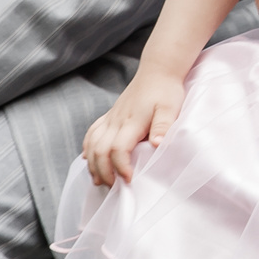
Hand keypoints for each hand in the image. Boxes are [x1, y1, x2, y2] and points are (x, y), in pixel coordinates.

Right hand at [83, 66, 188, 185]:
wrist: (158, 71)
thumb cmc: (166, 90)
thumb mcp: (171, 108)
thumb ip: (163, 126)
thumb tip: (157, 144)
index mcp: (132, 122)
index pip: (118, 149)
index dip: (120, 167)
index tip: (129, 180)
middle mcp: (116, 121)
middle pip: (99, 150)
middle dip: (103, 171)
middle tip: (113, 187)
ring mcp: (111, 118)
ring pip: (92, 144)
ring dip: (93, 164)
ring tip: (100, 180)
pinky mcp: (109, 116)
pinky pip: (92, 133)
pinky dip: (87, 148)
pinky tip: (89, 159)